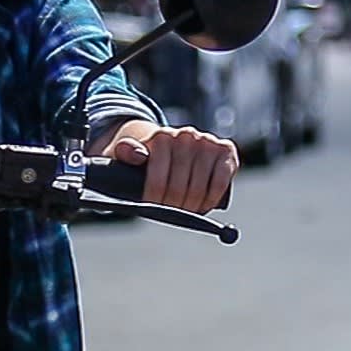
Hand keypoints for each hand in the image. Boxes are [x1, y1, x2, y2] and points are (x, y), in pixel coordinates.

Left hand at [106, 121, 237, 213]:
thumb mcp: (128, 153)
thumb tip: (137, 155)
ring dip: (193, 207)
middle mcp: (186, 136)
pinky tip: (204, 205)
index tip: (153, 210)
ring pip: (199, 187)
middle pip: (179, 187)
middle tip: (170, 215)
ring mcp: (207, 142)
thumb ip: (125, 151)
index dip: (155, 201)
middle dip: (173, 207)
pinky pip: (220, 181)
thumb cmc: (148, 156)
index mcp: (161, 137)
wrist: (171, 142)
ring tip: (186, 212)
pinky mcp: (225, 150)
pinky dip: (212, 198)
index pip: (158, 180)